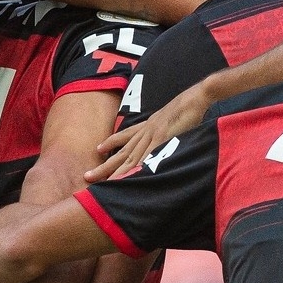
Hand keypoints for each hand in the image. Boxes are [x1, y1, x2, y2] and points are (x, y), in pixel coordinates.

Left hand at [86, 83, 211, 181]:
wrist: (195, 98)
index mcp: (148, 126)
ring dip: (116, 172)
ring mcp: (152, 136)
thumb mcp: (172, 118)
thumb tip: (167, 133)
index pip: (125, 136)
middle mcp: (145, 131)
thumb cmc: (187, 108)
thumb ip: (166, 129)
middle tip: (87, 176)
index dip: (110, 142)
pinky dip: (137, 168)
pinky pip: (146, 157)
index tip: (98, 149)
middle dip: (104, 166)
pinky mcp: (161, 140)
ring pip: (130, 158)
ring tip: (103, 185)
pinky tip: (128, 178)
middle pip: (121, 152)